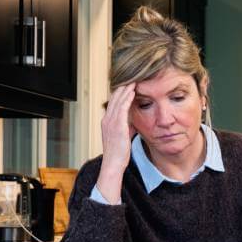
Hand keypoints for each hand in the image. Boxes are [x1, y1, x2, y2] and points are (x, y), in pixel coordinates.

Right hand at [97, 83, 136, 202]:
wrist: (113, 164)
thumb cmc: (118, 153)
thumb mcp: (122, 137)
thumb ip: (126, 128)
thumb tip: (133, 123)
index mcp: (107, 122)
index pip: (113, 102)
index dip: (121, 92)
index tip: (129, 84)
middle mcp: (107, 119)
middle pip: (114, 97)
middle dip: (123, 86)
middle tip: (133, 77)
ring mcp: (111, 122)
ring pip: (118, 100)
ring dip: (126, 89)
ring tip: (134, 79)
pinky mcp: (117, 125)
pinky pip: (122, 107)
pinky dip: (127, 97)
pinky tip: (133, 91)